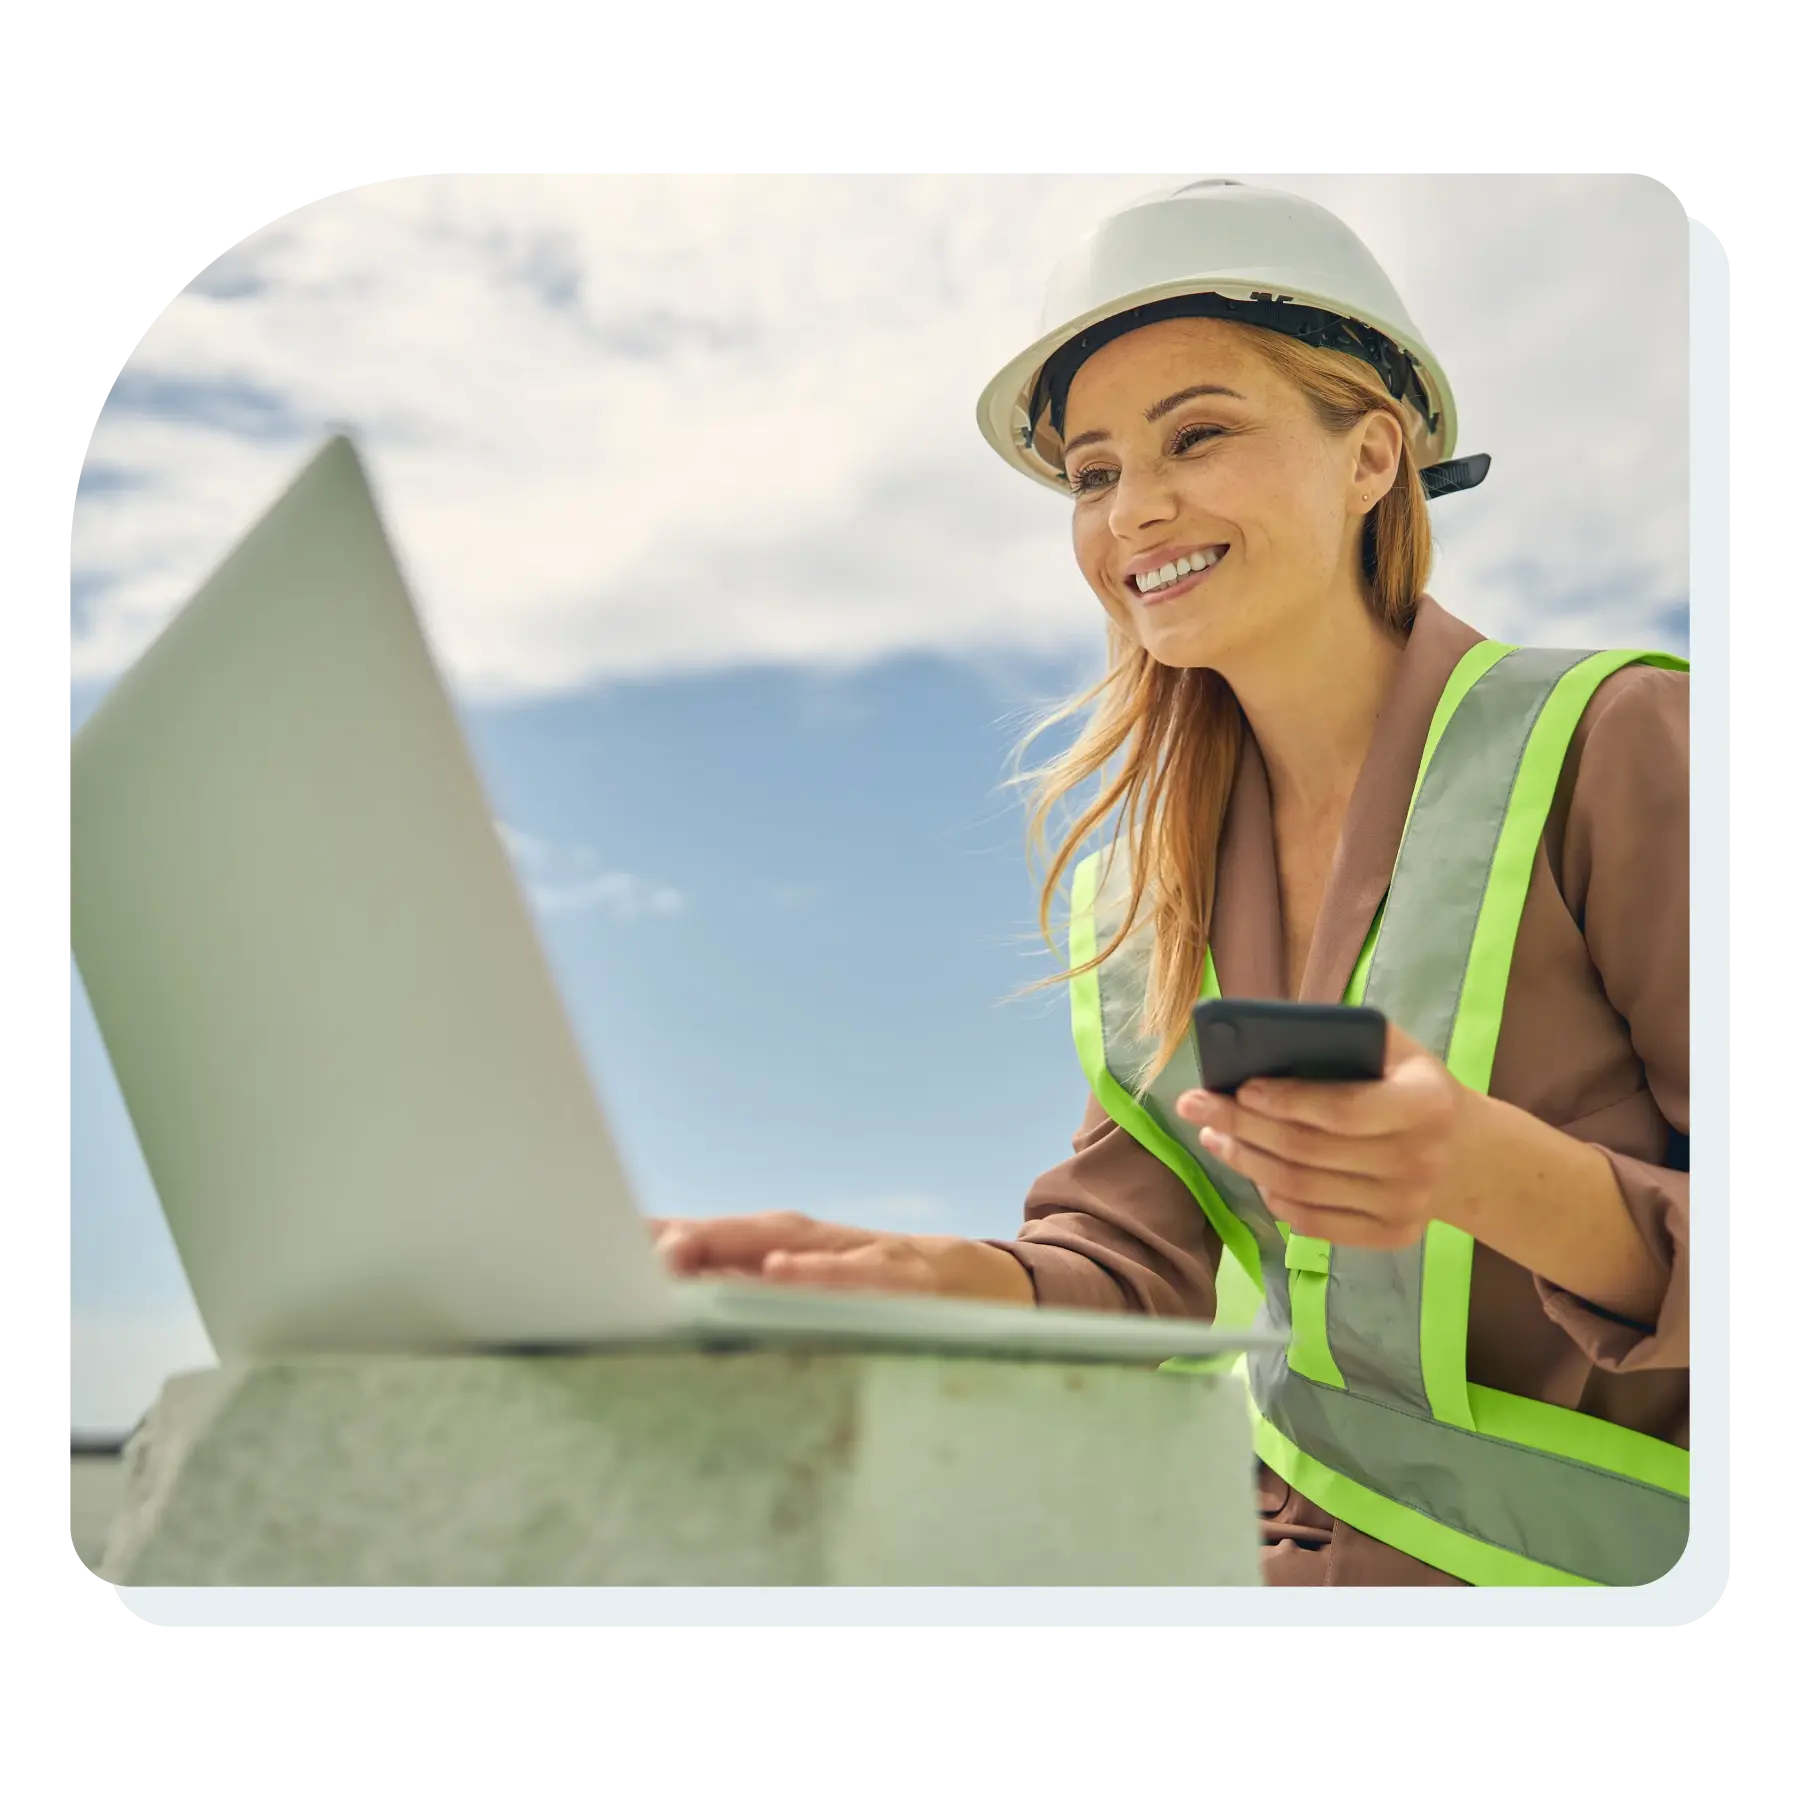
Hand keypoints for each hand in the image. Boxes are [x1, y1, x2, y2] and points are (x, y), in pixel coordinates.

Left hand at [647, 1211, 1034, 1303]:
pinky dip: (812, 1270)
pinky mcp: (899, 1272)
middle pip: (723, 1234)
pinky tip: (780, 1273)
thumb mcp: (800, 1289)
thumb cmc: (869, 1288)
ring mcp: (849, 1251)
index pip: (695, 1239)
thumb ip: (737, 1290)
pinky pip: (851, 1272)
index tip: (576, 1248)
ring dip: (722, 1248)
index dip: (639, 1243)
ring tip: (672, 1252)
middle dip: (668, 1241)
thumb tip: (659, 1289)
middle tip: (612, 1247)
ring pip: (775, 1244)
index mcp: (769, 1246)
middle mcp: (800, 1239)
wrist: (978, 1281)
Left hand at [1173, 1023, 1472, 1250]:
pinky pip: (1313, 1222)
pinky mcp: (1391, 1235)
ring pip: (1301, 1188)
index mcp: (1424, 1104)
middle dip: (1240, 1125)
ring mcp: (1404, 1205)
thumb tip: (1262, 1037)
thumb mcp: (1399, 1050)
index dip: (1285, 1101)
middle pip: (1307, 1151)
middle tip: (1196, 1105)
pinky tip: (1251, 1172)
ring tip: (1212, 1135)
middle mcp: (1418, 1160)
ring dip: (1244, 1161)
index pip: (1340, 1109)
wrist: (1468, 1155)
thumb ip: (1346, 1037)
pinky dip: (1273, 1198)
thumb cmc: (1415, 1087)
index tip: (1240, 1086)